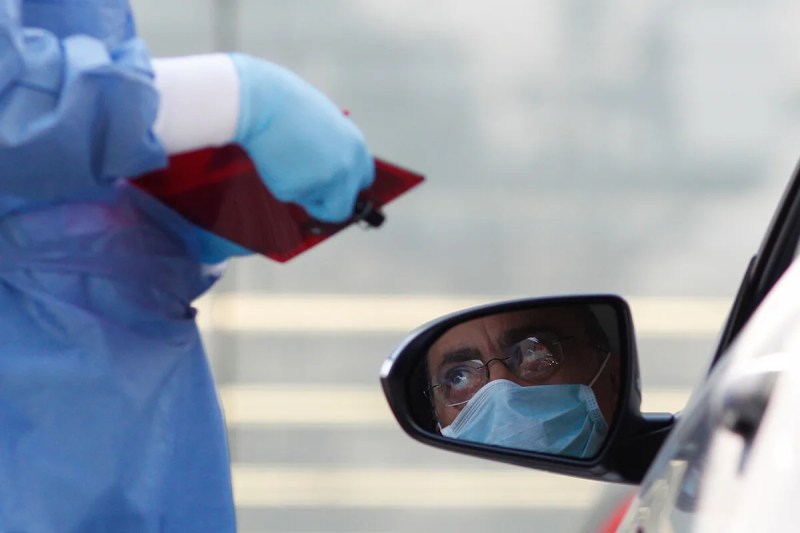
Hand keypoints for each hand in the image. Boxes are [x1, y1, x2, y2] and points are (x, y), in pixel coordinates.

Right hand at [230, 53, 373, 222]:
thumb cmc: (289, 106)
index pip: (362, 181)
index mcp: (356, 148)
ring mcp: (323, 182)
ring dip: (299, 187)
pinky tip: (274, 157)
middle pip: (341, 208)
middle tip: (311, 201)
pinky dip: (279, 181)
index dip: (346, 188)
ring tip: (284, 154)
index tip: (335, 191)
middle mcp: (346, 169)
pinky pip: (288, 194)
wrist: (262, 102)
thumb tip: (332, 174)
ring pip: (310, 199)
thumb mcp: (326, 124)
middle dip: (326, 207)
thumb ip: (335, 150)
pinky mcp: (296, 190)